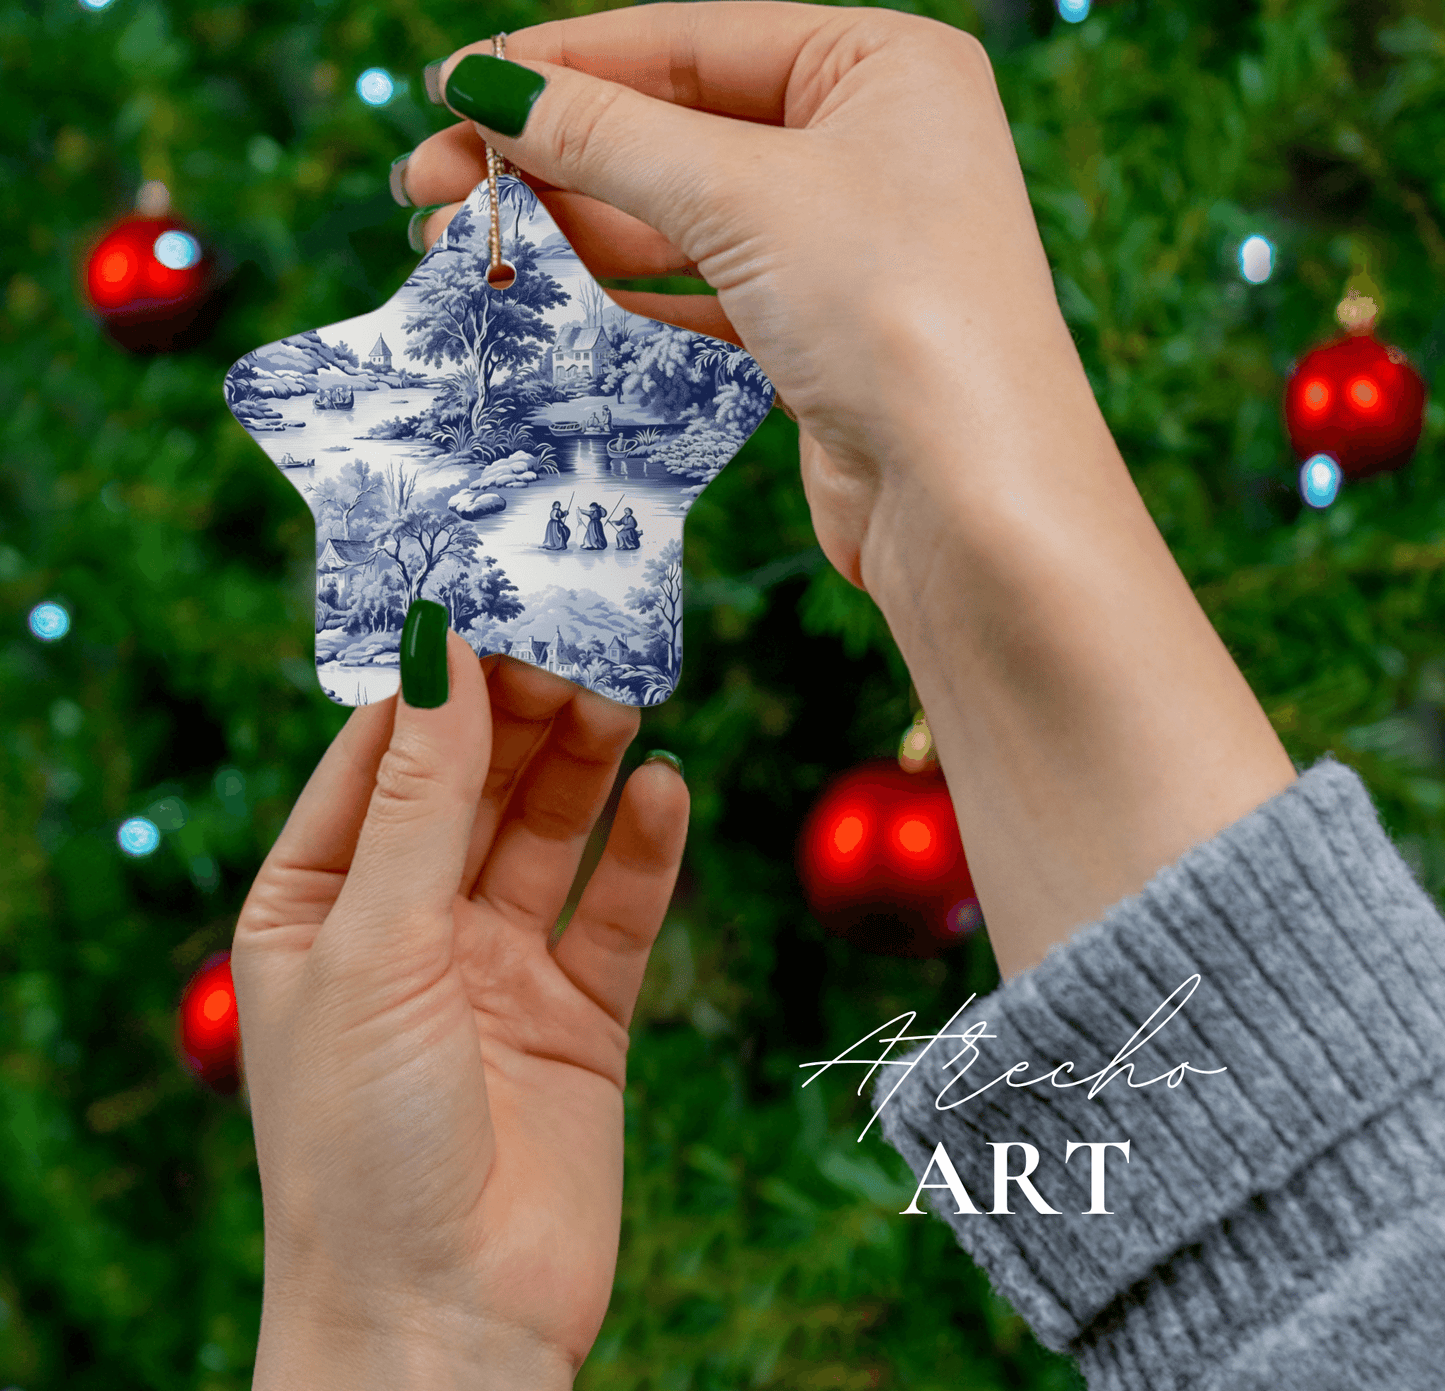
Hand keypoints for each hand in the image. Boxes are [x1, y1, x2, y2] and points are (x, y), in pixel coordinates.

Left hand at [233, 641, 688, 1387]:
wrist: (446, 1325)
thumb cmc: (363, 1142)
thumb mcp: (375, 944)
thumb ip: (419, 796)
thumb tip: (435, 647)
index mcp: (318, 904)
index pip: (379, 756)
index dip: (434, 678)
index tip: (491, 594)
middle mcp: (407, 926)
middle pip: (474, 783)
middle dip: (523, 710)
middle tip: (581, 634)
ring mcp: (497, 968)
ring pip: (550, 832)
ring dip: (586, 763)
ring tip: (626, 692)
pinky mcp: (579, 1014)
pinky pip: (617, 910)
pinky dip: (644, 850)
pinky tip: (668, 791)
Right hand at [399, 5, 1295, 980]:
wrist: (974, 504)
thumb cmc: (896, 312)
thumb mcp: (741, 195)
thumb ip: (607, 136)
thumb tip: (487, 84)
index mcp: (881, 67)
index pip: (689, 42)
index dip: (563, 64)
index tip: (453, 88)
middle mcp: (869, 147)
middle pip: (675, 132)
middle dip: (549, 158)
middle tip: (429, 187)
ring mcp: (845, 249)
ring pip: (679, 222)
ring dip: (571, 234)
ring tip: (459, 248)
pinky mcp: (819, 338)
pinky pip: (700, 297)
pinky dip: (621, 298)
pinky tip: (542, 302)